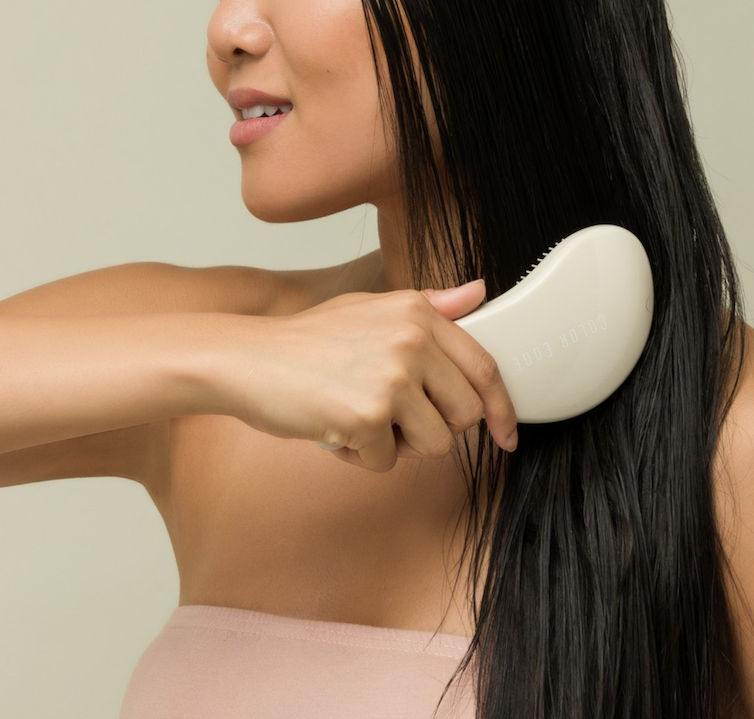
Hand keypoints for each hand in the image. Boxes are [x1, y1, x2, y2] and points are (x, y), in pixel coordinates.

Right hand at [218, 280, 517, 471]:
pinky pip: (387, 462)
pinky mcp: (366, 416)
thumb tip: (481, 291)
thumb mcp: (373, 307)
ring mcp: (391, 377)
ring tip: (359, 418)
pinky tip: (334, 429)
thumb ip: (432, 305)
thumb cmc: (308, 340)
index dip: (502, 408)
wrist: (246, 359)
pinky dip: (360, 456)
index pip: (485, 367)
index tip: (507, 434)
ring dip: (398, 446)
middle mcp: (411, 340)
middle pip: (466, 414)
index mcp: (418, 313)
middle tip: (392, 417)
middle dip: (436, 428)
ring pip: (435, 444)